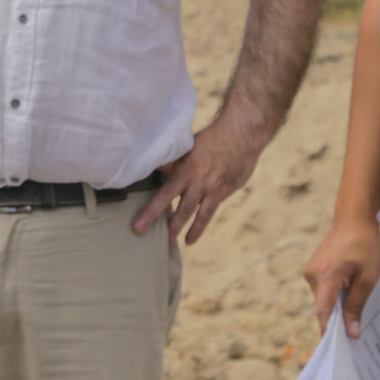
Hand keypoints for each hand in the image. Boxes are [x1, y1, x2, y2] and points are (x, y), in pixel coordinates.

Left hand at [132, 117, 261, 244]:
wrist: (242, 135)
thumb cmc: (211, 138)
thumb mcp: (189, 147)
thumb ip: (174, 162)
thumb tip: (155, 170)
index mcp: (186, 169)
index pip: (164, 194)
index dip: (151, 212)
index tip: (137, 227)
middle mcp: (198, 182)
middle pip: (179, 209)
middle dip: (163, 225)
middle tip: (147, 239)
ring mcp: (212, 189)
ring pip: (194, 214)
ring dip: (180, 229)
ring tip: (168, 243)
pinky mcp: (223, 193)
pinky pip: (208, 213)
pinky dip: (199, 227)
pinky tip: (191, 239)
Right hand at [303, 216, 379, 338]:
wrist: (354, 218)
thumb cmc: (365, 245)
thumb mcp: (368, 278)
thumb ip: (356, 306)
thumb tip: (351, 333)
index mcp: (326, 276)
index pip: (323, 312)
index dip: (328, 333)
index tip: (336, 351)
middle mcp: (312, 274)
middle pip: (323, 308)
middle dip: (337, 319)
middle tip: (355, 331)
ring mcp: (310, 271)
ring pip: (323, 299)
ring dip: (337, 304)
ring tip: (355, 300)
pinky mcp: (312, 269)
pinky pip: (322, 290)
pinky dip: (333, 295)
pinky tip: (348, 289)